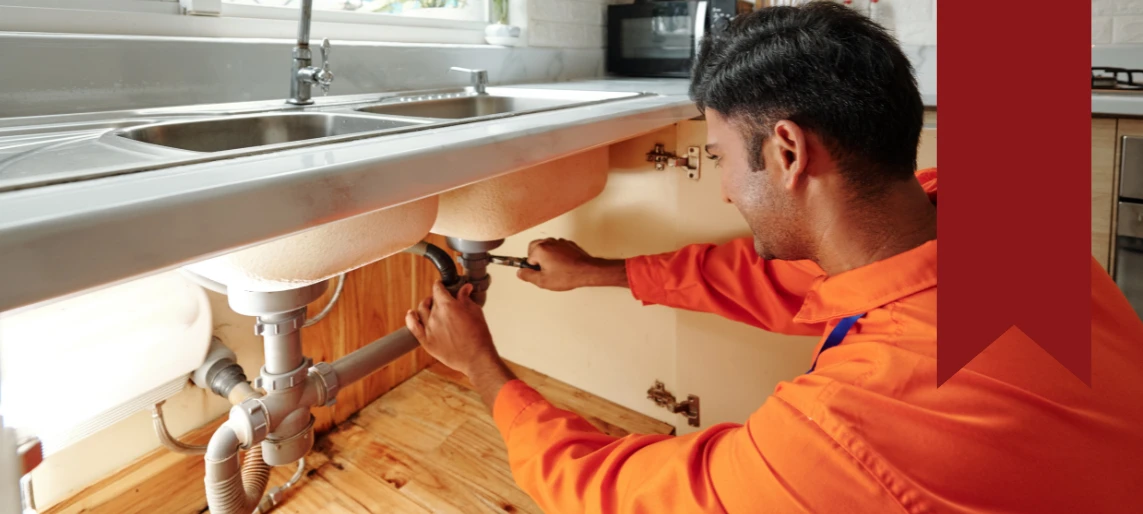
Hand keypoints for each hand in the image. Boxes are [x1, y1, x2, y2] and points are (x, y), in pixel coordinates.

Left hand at [405, 281, 514, 407]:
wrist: (476, 358)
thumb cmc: (479, 336)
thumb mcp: (475, 312)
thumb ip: (466, 299)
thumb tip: (465, 289)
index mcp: (448, 306)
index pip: (438, 289)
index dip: (440, 285)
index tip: (442, 285)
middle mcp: (435, 315)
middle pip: (431, 300)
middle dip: (437, 298)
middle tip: (442, 300)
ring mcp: (429, 329)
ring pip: (420, 311)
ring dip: (425, 305)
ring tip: (430, 306)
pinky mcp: (426, 341)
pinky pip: (413, 326)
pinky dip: (410, 318)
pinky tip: (411, 314)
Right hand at [517, 238, 626, 290]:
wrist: (587, 271)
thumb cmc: (568, 275)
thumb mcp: (543, 281)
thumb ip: (528, 276)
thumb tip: (520, 272)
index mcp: (540, 249)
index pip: (527, 258)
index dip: (533, 269)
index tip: (538, 274)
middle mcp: (549, 242)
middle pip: (534, 247)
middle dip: (537, 259)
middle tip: (544, 271)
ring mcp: (559, 242)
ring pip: (546, 246)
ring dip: (547, 256)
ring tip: (555, 269)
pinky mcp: (568, 244)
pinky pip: (557, 248)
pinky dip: (557, 254)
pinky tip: (562, 265)